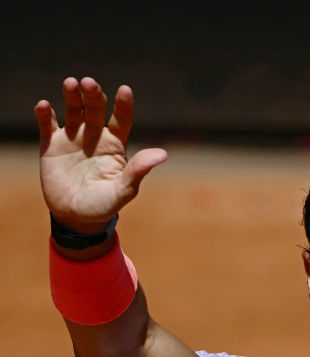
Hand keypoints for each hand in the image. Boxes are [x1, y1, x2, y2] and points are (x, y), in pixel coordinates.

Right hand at [35, 77, 166, 232]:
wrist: (76, 217)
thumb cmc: (104, 204)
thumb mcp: (123, 190)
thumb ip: (138, 171)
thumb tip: (163, 154)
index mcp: (115, 144)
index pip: (122, 119)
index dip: (123, 105)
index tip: (125, 90)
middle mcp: (95, 135)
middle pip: (96, 109)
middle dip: (94, 95)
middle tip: (89, 83)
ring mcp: (73, 137)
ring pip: (74, 110)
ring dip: (72, 96)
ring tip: (70, 83)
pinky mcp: (52, 144)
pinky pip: (48, 125)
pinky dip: (45, 114)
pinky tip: (44, 106)